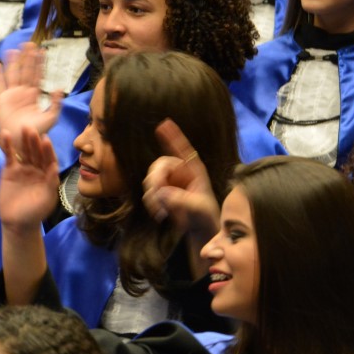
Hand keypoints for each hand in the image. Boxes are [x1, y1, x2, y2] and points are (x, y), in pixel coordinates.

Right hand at [0, 43, 61, 148]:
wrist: (22, 143)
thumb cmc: (37, 133)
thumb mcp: (51, 118)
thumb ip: (56, 104)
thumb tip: (60, 88)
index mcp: (33, 96)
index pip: (37, 76)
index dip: (39, 63)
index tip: (41, 51)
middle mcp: (21, 94)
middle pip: (24, 72)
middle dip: (27, 58)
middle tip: (29, 44)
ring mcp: (10, 96)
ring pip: (11, 76)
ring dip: (12, 63)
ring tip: (13, 50)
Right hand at [0, 126, 59, 230]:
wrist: (17, 223)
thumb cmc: (35, 213)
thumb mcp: (47, 199)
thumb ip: (51, 182)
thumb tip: (55, 166)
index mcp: (48, 174)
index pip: (49, 159)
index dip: (47, 150)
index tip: (46, 140)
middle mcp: (37, 168)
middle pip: (36, 152)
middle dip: (35, 141)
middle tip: (32, 129)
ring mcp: (23, 168)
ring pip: (24, 151)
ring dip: (23, 140)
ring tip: (22, 128)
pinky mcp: (9, 170)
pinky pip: (9, 156)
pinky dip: (7, 145)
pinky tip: (6, 134)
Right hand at [142, 119, 219, 240]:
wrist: (199, 230)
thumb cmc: (205, 216)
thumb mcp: (198, 208)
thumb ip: (181, 200)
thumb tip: (161, 193)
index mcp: (194, 170)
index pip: (183, 149)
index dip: (173, 136)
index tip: (164, 123)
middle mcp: (180, 172)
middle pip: (158, 166)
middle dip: (155, 180)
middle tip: (156, 195)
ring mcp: (169, 182)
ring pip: (150, 180)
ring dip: (152, 195)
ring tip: (162, 211)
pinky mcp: (161, 193)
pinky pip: (148, 193)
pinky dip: (151, 203)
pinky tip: (160, 215)